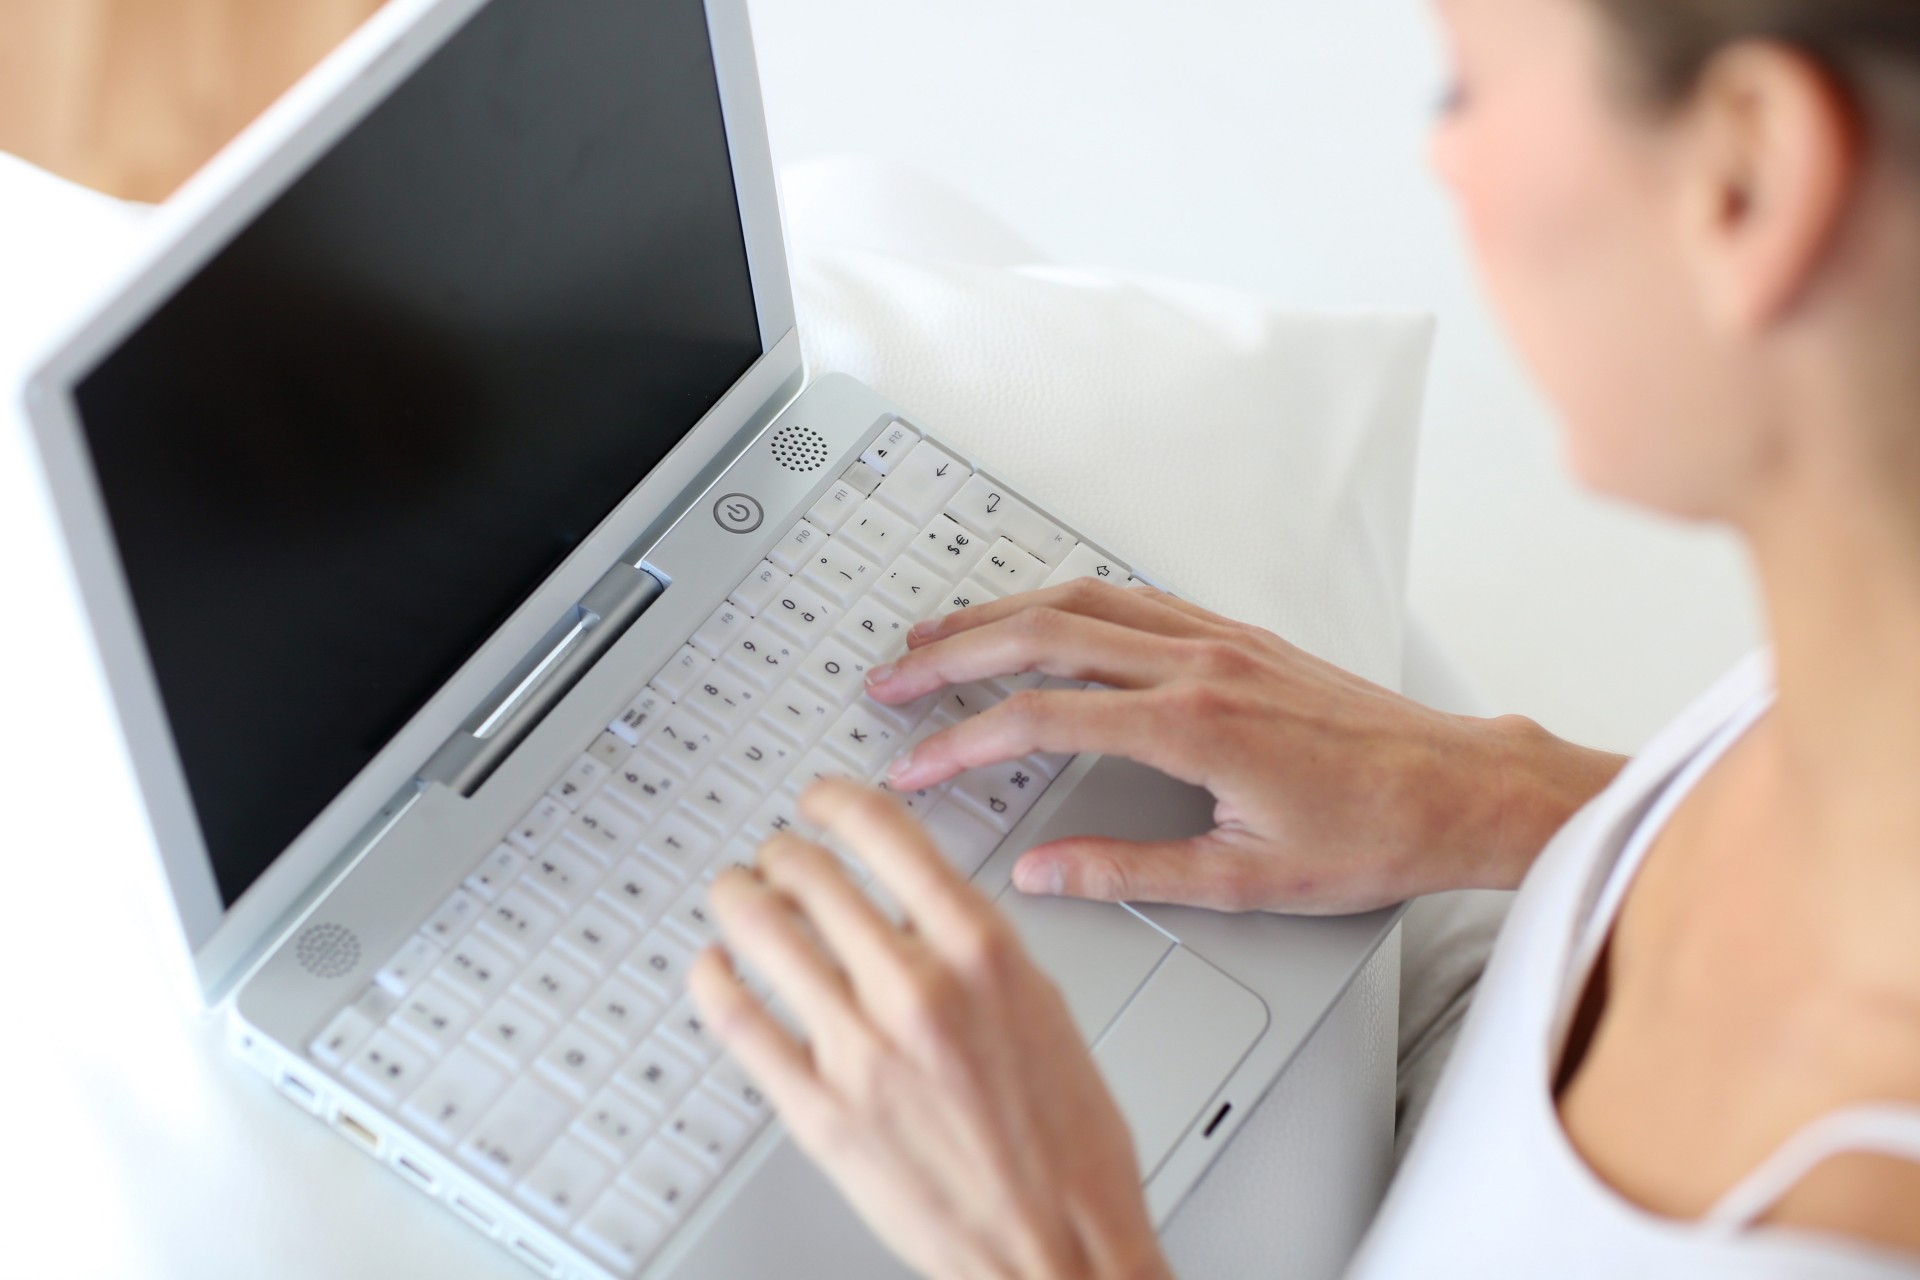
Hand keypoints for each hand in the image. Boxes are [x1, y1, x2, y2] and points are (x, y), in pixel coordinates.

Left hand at [689, 779, 1171, 1279]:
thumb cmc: (1068, 1145)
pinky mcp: (818, 1112)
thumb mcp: (1044, 1009)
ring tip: (733, 893)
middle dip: (782, 853)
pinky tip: (713, 966)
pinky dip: (713, 980)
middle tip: (774, 854)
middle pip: (812, 876)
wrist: (1059, 1247)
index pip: (886, 835)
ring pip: (762, 934)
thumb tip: (919, 908)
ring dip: (738, 898)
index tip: (819, 801)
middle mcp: (916, 989)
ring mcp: (860, 1051)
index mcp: (982, 951)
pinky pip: (739, 1023)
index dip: (836, 802)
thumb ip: (975, 951)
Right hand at [865, 580, 1623, 913]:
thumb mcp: (1245, 879)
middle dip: (954, 653)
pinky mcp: (1238, 635)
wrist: (1460, 788)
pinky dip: (1066, 600)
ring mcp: (1218, 639)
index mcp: (1191, 726)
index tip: (916, 763)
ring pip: (1082, 600)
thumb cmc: (1373, 834)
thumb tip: (1044, 872)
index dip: (962, 740)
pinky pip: (1130, 596)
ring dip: (1001, 612)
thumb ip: (1130, 870)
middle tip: (892, 678)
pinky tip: (1043, 613)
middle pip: (1043, 633)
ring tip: (942, 636)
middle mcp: (1197, 664)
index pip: (1041, 719)